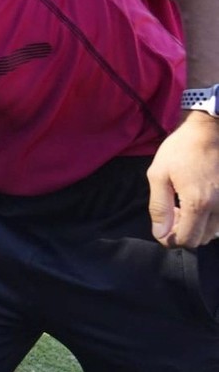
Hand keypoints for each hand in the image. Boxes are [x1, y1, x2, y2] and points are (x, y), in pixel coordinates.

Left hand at [148, 111, 218, 247]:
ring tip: (183, 205)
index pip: (187, 240)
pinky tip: (197, 202)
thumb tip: (160, 234)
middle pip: (201, 240)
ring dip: (196, 226)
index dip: (170, 239)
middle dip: (183, 232)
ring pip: (213, 233)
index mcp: (198, 203)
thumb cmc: (180, 150)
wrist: (208, 131)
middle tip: (172, 211)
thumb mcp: (158, 175)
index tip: (162, 226)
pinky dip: (209, 219)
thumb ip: (159, 207)